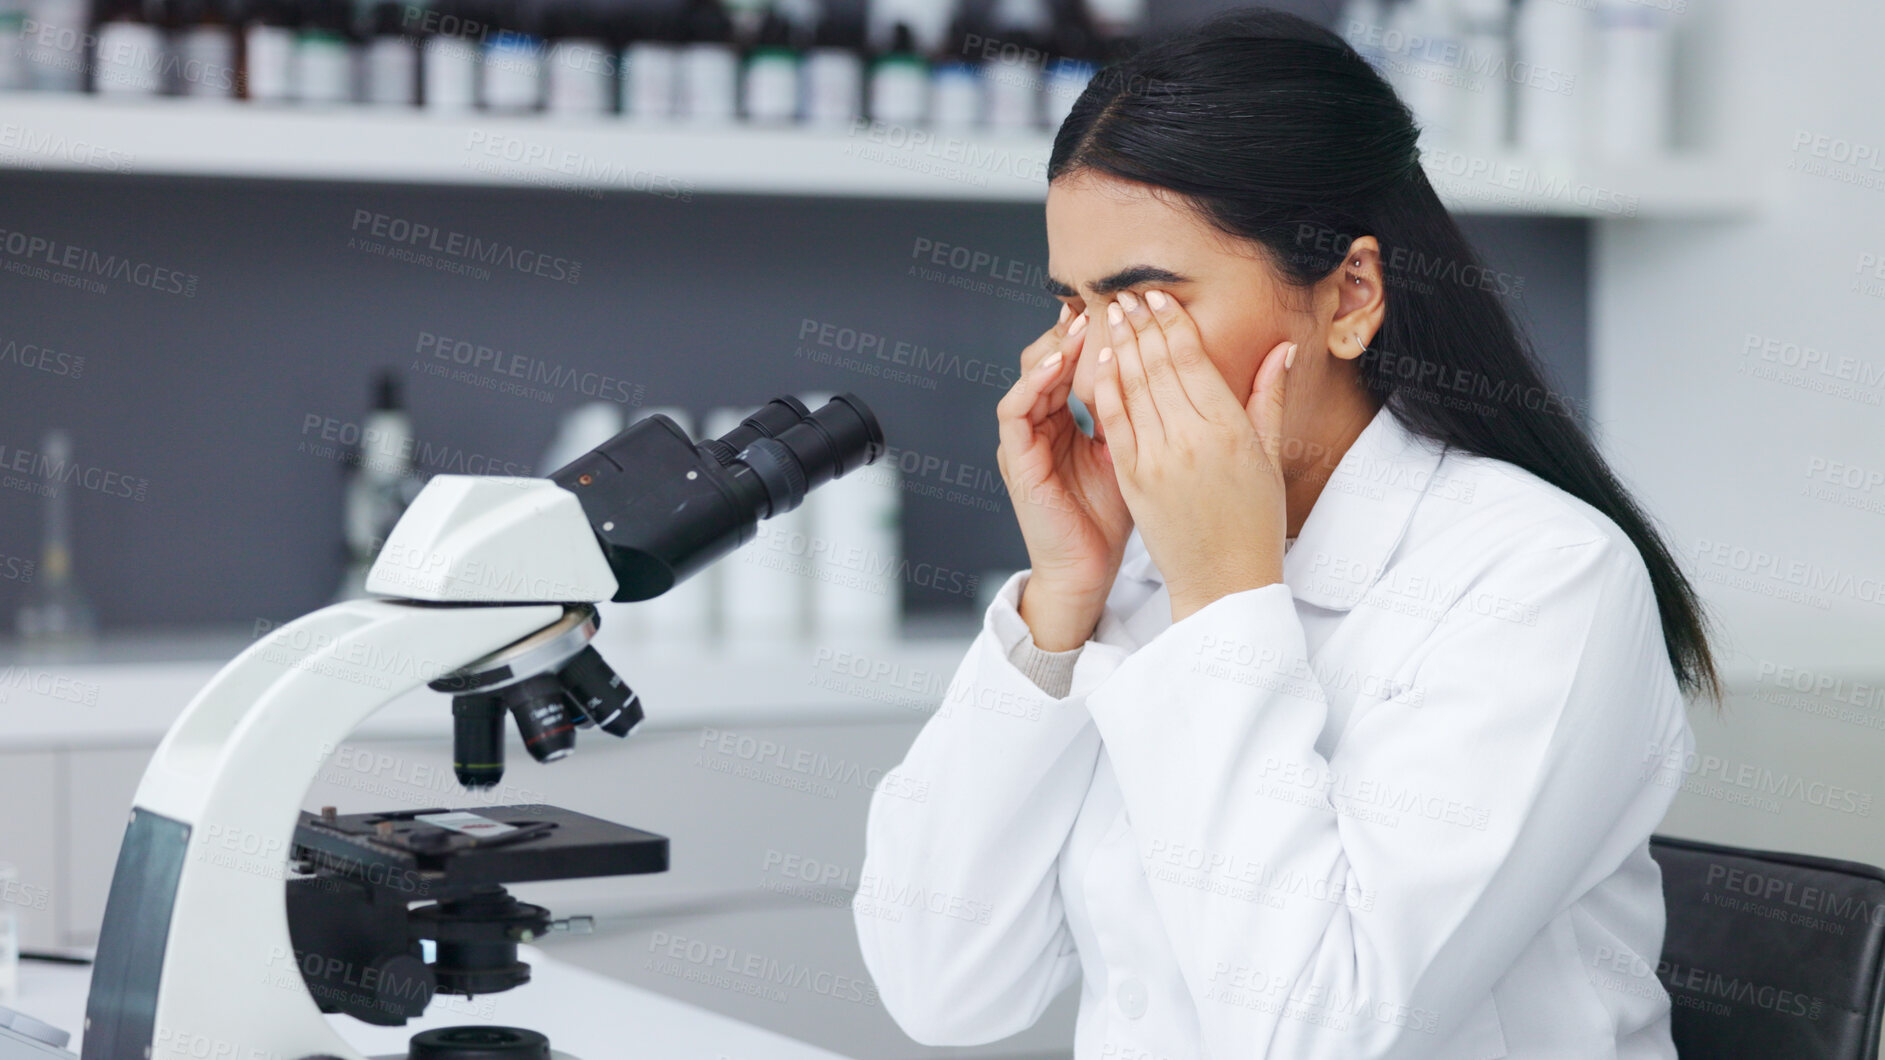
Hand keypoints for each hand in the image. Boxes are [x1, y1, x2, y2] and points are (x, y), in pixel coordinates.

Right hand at [996, 305, 1135, 649]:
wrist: (1090, 571)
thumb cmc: (1114, 517)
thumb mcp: (1135, 451)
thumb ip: (1142, 412)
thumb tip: (1178, 372)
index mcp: (1066, 421)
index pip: (1075, 363)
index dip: (1096, 334)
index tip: (1127, 309)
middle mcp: (1040, 425)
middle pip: (1048, 360)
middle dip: (1073, 331)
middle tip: (1104, 306)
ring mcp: (1023, 441)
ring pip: (1028, 376)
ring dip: (1054, 349)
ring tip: (1082, 326)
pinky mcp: (1015, 459)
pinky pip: (1014, 410)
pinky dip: (1035, 384)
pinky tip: (1060, 365)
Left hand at [1090, 290, 1290, 622]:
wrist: (1224, 582)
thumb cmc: (1254, 522)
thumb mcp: (1270, 457)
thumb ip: (1268, 397)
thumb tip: (1281, 348)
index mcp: (1229, 430)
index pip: (1192, 360)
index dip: (1172, 323)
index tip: (1159, 296)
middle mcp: (1191, 440)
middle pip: (1158, 366)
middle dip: (1141, 325)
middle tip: (1129, 294)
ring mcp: (1157, 461)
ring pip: (1133, 388)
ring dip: (1120, 346)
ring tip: (1113, 315)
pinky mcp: (1133, 480)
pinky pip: (1115, 424)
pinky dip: (1106, 389)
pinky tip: (1101, 363)